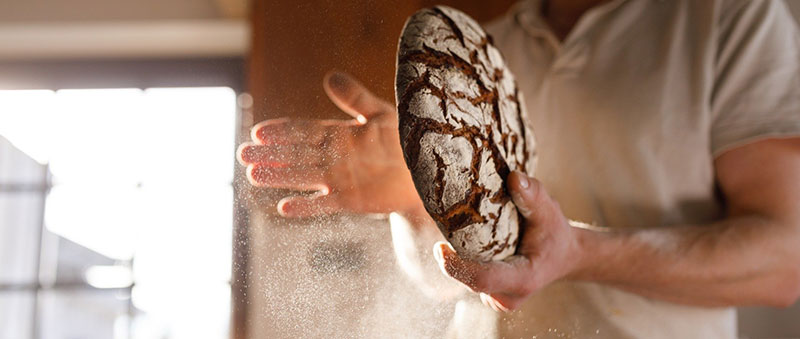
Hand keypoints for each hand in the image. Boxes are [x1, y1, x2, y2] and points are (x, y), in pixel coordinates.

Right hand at [237, 71, 423, 216]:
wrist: (425, 171)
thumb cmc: (405, 139)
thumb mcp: (381, 113)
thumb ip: (355, 98)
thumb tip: (329, 76)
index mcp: (339, 134)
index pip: (304, 131)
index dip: (282, 131)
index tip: (259, 131)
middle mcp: (333, 157)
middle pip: (296, 154)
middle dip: (270, 154)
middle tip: (243, 154)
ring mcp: (339, 179)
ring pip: (303, 177)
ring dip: (279, 177)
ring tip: (253, 175)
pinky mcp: (350, 200)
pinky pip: (324, 204)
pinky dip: (305, 207)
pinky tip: (284, 208)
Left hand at [433, 171, 584, 310]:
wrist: (564, 256)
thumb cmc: (555, 234)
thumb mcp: (549, 212)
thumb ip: (533, 195)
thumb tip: (514, 177)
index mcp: (524, 279)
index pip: (483, 279)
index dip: (457, 267)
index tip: (439, 247)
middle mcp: (508, 296)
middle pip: (469, 279)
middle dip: (452, 257)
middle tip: (444, 225)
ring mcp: (498, 299)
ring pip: (466, 279)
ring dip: (457, 257)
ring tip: (456, 230)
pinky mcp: (490, 295)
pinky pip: (468, 279)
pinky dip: (463, 261)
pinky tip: (466, 242)